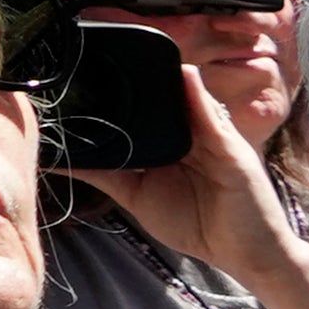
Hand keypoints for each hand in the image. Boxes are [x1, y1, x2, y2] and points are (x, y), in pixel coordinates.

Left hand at [99, 68, 308, 308]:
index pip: (138, 114)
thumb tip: (61, 160)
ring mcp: (211, 137)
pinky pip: (211, 115)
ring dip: (165, 79)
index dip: (114, 98)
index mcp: (166, 145)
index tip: (80, 85)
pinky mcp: (229, 145)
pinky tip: (184, 74)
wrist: (248, 252)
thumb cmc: (199, 227)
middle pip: (160, 100)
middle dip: (136, 81)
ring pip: (184, 99)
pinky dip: (197, 93)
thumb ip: (106, 175)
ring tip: (138, 56)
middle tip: (99, 62)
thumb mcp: (138, 197)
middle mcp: (188, 136)